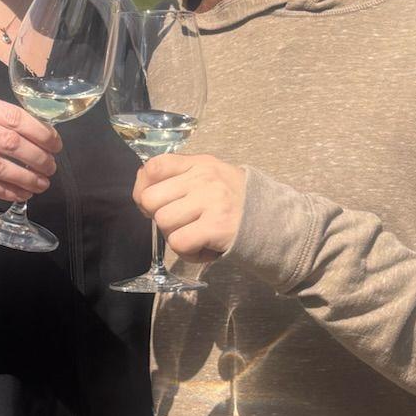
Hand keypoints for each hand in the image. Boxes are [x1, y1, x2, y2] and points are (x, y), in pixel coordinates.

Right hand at [0, 94, 61, 216]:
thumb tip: (45, 138)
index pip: (11, 114)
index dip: (39, 131)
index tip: (56, 145)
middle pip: (6, 139)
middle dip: (36, 156)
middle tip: (51, 167)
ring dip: (25, 176)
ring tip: (42, 184)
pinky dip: (7, 190)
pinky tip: (21, 194)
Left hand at [133, 154, 247, 263]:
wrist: (273, 220)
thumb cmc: (234, 201)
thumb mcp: (209, 177)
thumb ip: (179, 178)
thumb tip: (142, 194)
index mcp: (199, 163)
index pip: (154, 167)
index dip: (143, 188)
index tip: (152, 203)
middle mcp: (204, 178)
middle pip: (151, 199)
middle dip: (157, 216)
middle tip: (178, 223)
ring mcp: (211, 201)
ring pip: (163, 222)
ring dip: (174, 235)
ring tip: (194, 235)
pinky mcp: (217, 226)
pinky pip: (179, 242)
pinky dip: (187, 252)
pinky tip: (201, 247)